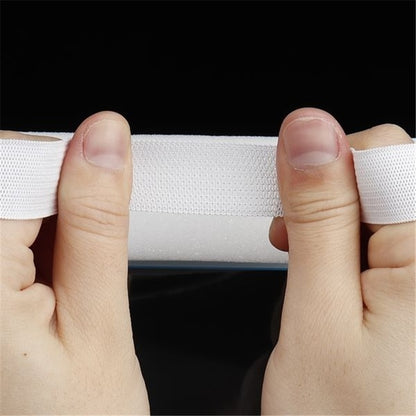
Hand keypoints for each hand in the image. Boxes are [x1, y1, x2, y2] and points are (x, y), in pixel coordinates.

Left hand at [1, 112, 148, 413]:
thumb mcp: (100, 324)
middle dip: (56, 201)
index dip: (73, 174)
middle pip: (4, 177)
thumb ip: (98, 224)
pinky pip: (7, 232)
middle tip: (78, 264)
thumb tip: (105, 140)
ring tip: (59, 284)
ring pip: (7, 204)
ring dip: (44, 224)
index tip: (103, 201)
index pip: (13, 164)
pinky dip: (30, 241)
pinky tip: (40, 282)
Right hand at [262, 108, 414, 413]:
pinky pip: (394, 236)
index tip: (290, 203)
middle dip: (332, 199)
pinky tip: (342, 276)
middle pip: (390, 175)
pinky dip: (358, 245)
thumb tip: (308, 133)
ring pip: (388, 205)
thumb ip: (317, 218)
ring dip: (342, 225)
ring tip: (320, 271)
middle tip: (300, 244)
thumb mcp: (315, 315)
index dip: (322, 169)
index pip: (382, 154)